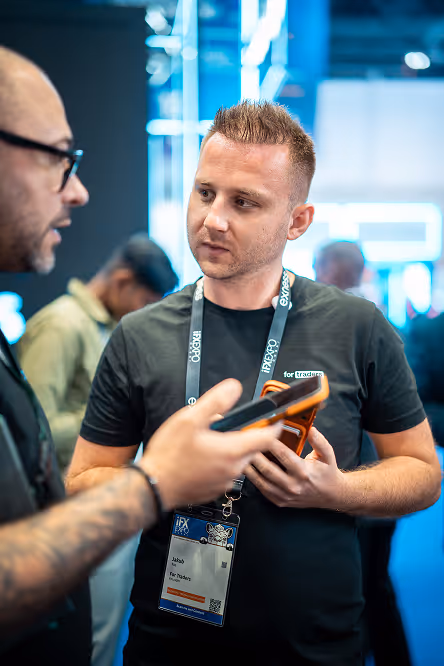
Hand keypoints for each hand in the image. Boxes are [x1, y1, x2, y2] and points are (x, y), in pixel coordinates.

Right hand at [139, 379, 281, 509]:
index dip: (273, 424)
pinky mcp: (215, 490)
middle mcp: (233, 469)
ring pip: (238, 459)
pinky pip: (226, 471)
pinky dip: (220, 461)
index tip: (274, 417)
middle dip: (244, 434)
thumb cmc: (169, 455)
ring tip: (206, 441)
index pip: (267, 437)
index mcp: (232, 451)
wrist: (153, 487)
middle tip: (221, 425)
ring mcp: (225, 482)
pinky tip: (201, 456)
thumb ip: (216, 401)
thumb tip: (233, 388)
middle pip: (252, 447)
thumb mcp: (189, 419)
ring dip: (230, 448)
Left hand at [245, 427, 345, 508]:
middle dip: (254, 454)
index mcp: (304, 472)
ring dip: (249, 468)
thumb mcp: (328, 455)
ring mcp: (285, 495)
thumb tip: (311, 429)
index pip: (282, 454)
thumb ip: (319, 441)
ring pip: (261, 481)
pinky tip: (247, 469)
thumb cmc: (327, 473)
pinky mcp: (280, 501)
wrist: (331, 495)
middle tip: (244, 443)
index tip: (261, 433)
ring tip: (241, 455)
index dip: (270, 442)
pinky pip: (262, 490)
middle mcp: (293, 485)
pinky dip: (253, 479)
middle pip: (267, 468)